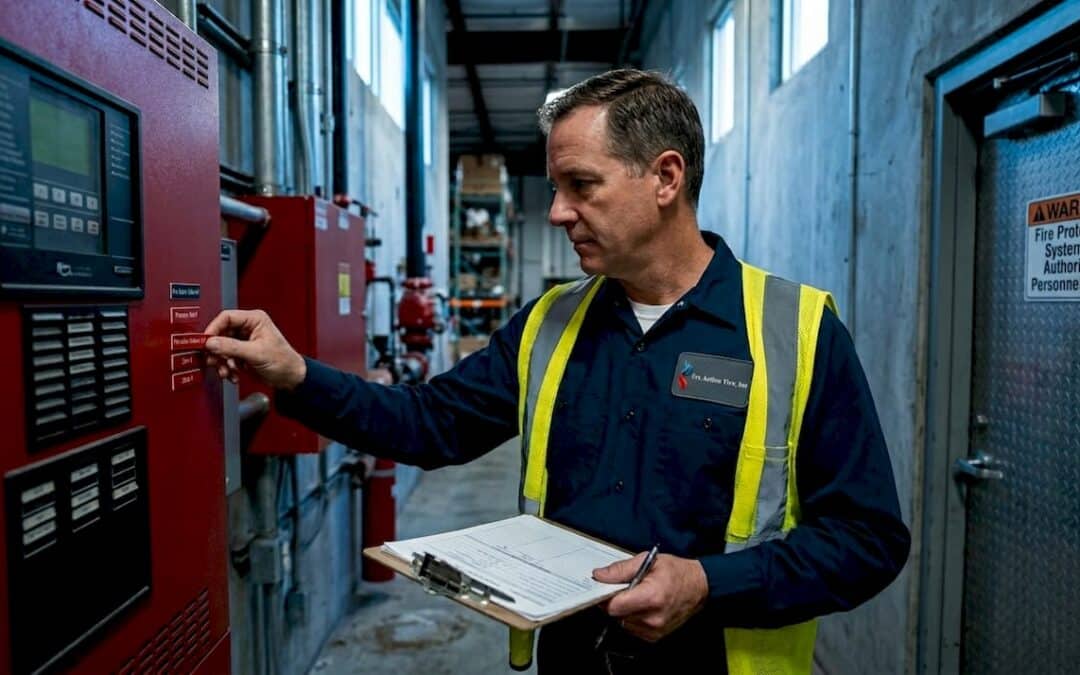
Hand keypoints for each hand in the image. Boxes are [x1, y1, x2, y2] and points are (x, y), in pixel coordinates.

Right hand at [203, 309, 306, 389]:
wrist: (290, 378)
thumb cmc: (284, 361)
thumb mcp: (256, 353)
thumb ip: (232, 347)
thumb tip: (211, 343)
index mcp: (254, 319)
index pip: (226, 317)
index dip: (214, 329)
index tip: (206, 342)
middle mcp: (248, 327)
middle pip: (221, 334)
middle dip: (217, 350)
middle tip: (213, 361)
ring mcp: (244, 341)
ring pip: (221, 347)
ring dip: (221, 362)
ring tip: (227, 371)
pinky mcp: (242, 353)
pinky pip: (226, 357)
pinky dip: (227, 367)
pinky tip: (234, 375)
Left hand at [592, 552, 707, 641]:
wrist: (699, 587)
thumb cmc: (676, 572)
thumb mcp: (648, 561)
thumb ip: (621, 570)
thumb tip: (600, 575)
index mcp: (651, 597)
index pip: (614, 606)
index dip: (606, 597)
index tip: (605, 588)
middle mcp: (653, 618)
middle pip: (617, 615)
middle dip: (616, 601)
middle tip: (625, 588)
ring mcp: (655, 629)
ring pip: (623, 622)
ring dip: (625, 610)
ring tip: (638, 596)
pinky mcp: (656, 636)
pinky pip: (633, 628)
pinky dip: (633, 618)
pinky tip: (643, 606)